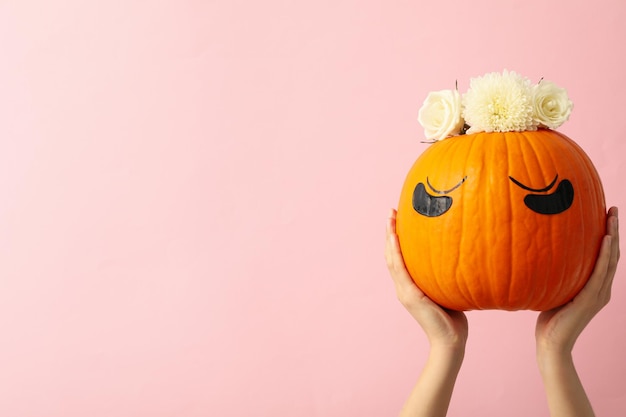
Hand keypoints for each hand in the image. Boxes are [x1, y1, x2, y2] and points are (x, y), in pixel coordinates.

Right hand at [385, 209, 467, 350]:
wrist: (451, 341)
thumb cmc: (454, 318)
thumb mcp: (448, 290)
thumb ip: (445, 275)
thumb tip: (462, 254)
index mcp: (409, 286)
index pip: (398, 258)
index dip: (394, 239)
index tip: (397, 220)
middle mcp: (402, 287)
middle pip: (390, 255)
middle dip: (389, 232)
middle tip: (391, 212)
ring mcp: (404, 291)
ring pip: (392, 258)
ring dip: (389, 237)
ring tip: (390, 217)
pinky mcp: (410, 295)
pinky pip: (400, 268)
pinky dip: (396, 251)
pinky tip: (396, 236)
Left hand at [535, 206, 619, 354]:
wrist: (551, 344)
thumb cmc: (549, 319)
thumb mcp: (554, 291)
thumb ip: (556, 276)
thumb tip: (541, 256)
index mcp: (595, 287)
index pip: (605, 257)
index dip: (608, 236)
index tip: (606, 215)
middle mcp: (601, 289)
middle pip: (612, 254)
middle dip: (614, 230)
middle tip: (613, 208)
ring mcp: (598, 294)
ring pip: (610, 259)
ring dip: (612, 236)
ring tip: (612, 216)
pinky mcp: (590, 298)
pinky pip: (600, 272)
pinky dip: (605, 254)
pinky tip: (606, 238)